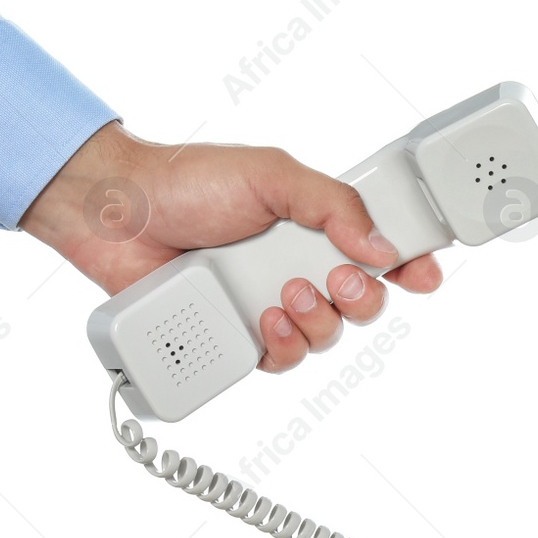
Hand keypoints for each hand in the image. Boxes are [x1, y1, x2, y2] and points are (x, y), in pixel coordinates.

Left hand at [20, 121, 442, 372]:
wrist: (115, 214)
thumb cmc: (187, 182)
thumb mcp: (272, 175)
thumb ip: (333, 203)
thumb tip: (379, 245)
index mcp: (315, 226)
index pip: (381, 252)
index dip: (410, 266)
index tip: (422, 274)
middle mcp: (298, 268)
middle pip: (363, 303)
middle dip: (361, 298)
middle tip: (333, 279)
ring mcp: (269, 305)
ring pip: (325, 338)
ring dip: (318, 322)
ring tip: (284, 296)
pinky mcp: (238, 338)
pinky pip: (280, 362)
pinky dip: (282, 347)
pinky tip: (265, 323)